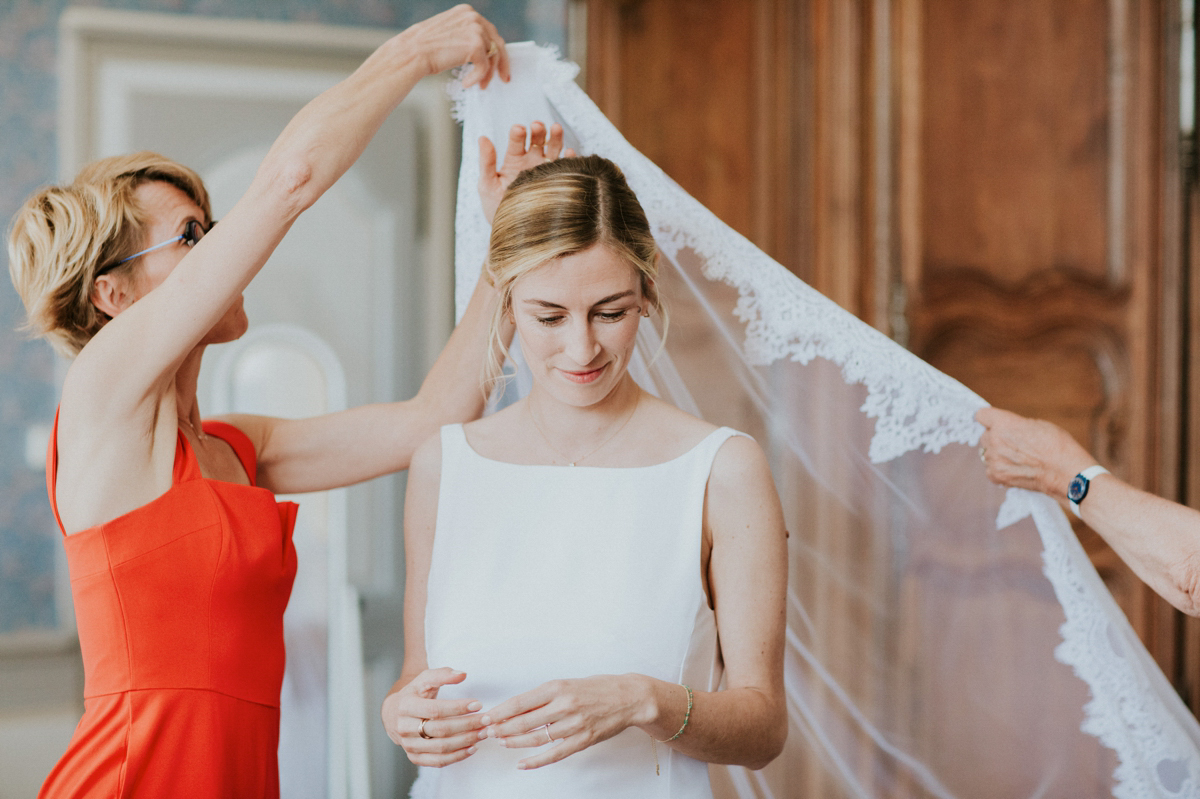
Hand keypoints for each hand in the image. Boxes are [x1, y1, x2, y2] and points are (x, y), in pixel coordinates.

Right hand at [381, 667, 486, 766]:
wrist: (394, 714)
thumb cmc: (415, 694)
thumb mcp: (424, 679)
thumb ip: (443, 674)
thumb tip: (462, 674)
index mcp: (406, 706)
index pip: (435, 710)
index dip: (458, 708)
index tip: (478, 704)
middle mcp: (404, 727)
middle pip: (440, 730)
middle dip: (467, 725)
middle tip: (486, 720)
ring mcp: (408, 745)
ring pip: (441, 747)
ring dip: (466, 741)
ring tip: (483, 733)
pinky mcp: (414, 757)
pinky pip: (438, 761)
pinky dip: (457, 757)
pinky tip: (472, 748)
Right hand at [399, 4, 509, 87]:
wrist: (412, 53)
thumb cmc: (425, 48)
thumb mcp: (449, 34)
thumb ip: (466, 36)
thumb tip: (484, 50)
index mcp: (467, 12)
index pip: (490, 31)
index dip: (496, 49)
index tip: (499, 63)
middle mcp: (473, 17)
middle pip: (497, 42)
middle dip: (500, 62)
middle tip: (503, 78)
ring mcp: (475, 29)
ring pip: (493, 56)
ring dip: (488, 73)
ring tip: (480, 85)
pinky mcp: (476, 45)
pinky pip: (485, 66)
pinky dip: (478, 78)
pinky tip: (466, 83)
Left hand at [479, 121, 574, 223]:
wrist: (514, 233)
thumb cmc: (497, 209)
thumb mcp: (487, 186)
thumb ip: (486, 162)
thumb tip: (482, 137)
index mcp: (514, 160)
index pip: (517, 141)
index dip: (518, 134)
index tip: (519, 129)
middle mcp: (532, 162)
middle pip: (537, 140)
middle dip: (538, 131)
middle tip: (537, 126)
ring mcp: (547, 171)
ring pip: (554, 149)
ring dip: (555, 138)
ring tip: (556, 129)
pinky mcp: (558, 182)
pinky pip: (566, 168)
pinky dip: (569, 159)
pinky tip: (569, 154)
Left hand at [483, 675, 646, 769]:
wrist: (629, 697)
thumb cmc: (597, 688)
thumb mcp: (568, 683)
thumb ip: (545, 696)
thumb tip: (518, 707)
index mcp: (557, 687)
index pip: (521, 702)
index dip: (501, 712)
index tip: (487, 717)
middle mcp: (564, 705)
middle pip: (525, 721)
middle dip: (503, 728)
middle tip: (488, 732)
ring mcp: (574, 724)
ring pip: (537, 738)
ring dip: (516, 742)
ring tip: (502, 743)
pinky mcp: (583, 739)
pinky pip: (555, 754)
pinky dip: (536, 761)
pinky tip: (523, 764)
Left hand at [975, 407, 1095, 498]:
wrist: (1066, 472)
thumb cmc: (1057, 446)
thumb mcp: (1038, 424)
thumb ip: (1016, 424)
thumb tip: (1007, 427)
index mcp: (1003, 423)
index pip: (982, 415)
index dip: (989, 418)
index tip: (994, 421)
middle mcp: (994, 440)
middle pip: (985, 435)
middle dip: (996, 437)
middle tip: (1013, 443)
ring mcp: (994, 459)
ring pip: (987, 452)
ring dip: (997, 454)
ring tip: (1017, 458)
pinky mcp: (996, 475)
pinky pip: (990, 469)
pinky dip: (999, 469)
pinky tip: (1014, 468)